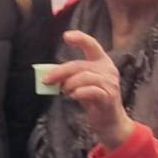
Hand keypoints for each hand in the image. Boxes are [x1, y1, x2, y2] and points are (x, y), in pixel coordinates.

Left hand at [45, 30, 134, 148]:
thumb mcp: (80, 84)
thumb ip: (69, 76)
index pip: (92, 44)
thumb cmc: (94, 100)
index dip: (80, 38)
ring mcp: (110, 83)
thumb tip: (48, 73)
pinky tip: (73, 96)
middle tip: (47, 80)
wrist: (110, 122)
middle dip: (60, 72)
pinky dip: (79, 92)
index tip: (66, 36)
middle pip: (79, 65)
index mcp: (102, 61)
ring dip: (69, 84)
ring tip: (65, 91)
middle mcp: (108, 69)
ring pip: (84, 77)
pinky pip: (91, 91)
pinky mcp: (109, 97)